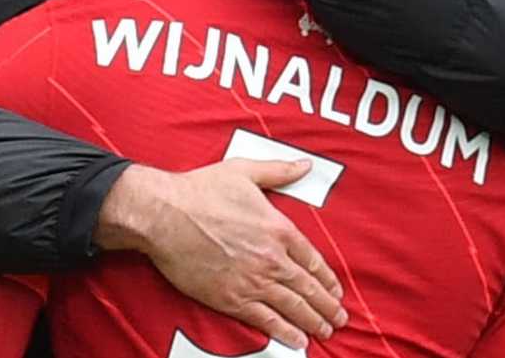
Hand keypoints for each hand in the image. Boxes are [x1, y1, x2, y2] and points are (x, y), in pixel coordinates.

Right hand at [95, 162, 346, 349]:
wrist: (165, 216)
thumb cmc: (200, 191)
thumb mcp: (244, 171)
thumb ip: (279, 171)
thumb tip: (305, 165)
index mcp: (278, 228)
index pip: (312, 258)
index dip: (327, 277)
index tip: (336, 289)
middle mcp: (271, 258)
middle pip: (308, 287)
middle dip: (327, 305)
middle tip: (339, 317)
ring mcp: (252, 281)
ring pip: (292, 307)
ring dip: (313, 321)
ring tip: (326, 331)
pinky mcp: (231, 298)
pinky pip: (266, 320)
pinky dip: (285, 332)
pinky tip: (298, 341)